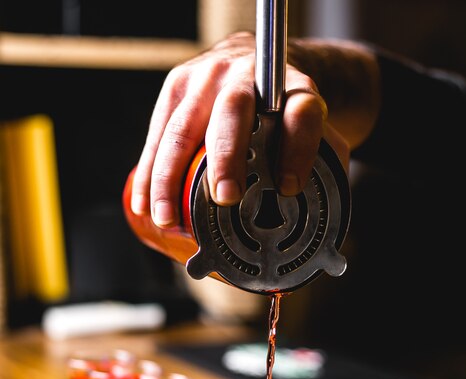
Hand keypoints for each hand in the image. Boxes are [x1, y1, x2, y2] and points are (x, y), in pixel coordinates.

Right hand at [130, 31, 350, 227]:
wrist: (253, 59)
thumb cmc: (281, 109)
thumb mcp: (310, 130)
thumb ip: (319, 166)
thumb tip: (317, 230)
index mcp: (292, 86)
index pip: (301, 112)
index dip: (297, 149)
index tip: (290, 187)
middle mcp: (247, 75)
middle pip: (233, 113)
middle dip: (226, 158)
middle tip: (225, 197)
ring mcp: (206, 77)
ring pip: (182, 127)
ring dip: (170, 177)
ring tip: (167, 217)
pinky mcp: (176, 86)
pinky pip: (157, 132)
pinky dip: (148, 172)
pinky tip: (143, 203)